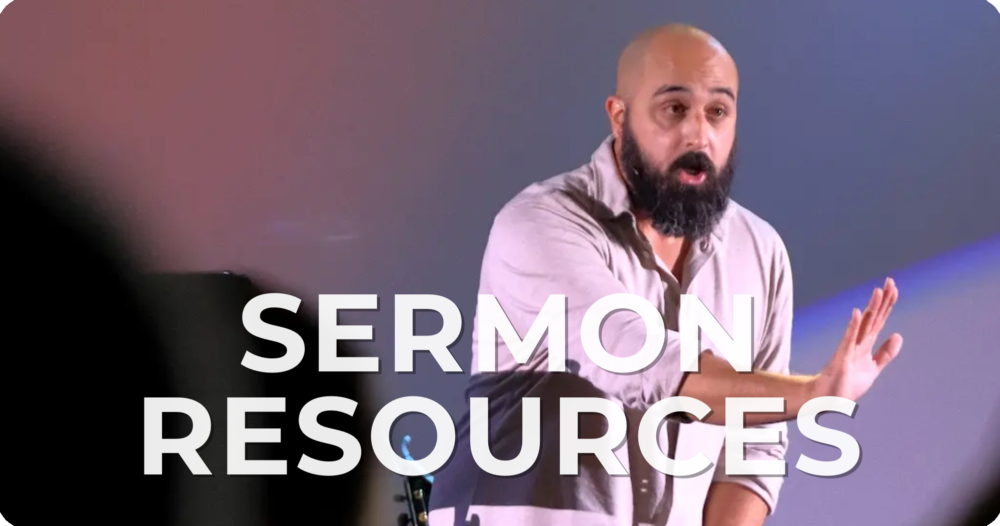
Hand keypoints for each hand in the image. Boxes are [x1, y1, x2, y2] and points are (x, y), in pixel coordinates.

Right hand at [813, 277, 902, 400]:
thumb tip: (898, 335)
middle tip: (890, 280)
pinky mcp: (842, 357)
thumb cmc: (848, 384)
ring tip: (878, 291)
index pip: (879, 319)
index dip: (887, 304)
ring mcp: (850, 348)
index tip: (893, 286)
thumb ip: (885, 353)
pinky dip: (854, 325)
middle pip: (873, 317)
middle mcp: (859, 341)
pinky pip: (849, 339)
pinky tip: (857, 312)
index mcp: (866, 343)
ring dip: (871, 308)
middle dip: (882, 300)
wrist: (829, 400)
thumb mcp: (873, 367)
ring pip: (863, 324)